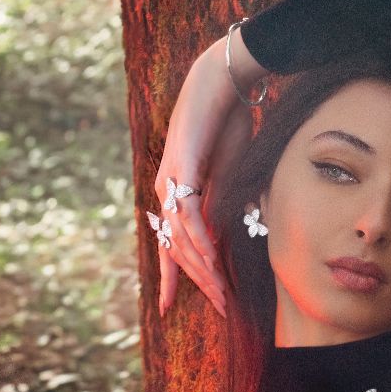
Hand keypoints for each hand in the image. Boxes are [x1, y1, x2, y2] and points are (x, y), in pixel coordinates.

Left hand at [153, 32, 266, 317]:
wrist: (221, 83)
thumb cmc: (226, 124)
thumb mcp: (226, 176)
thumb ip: (219, 207)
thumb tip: (217, 240)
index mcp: (173, 194)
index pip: (170, 245)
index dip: (169, 278)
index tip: (166, 308)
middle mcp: (164, 192)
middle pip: (177, 250)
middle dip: (196, 283)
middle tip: (217, 308)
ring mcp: (169, 182)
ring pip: (184, 240)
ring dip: (204, 270)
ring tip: (221, 293)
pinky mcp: (181, 172)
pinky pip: (190, 218)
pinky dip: (201, 242)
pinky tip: (213, 261)